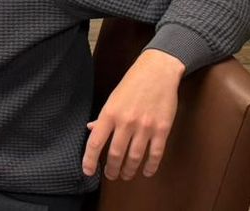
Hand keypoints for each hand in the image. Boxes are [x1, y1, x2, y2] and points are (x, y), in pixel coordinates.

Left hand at [82, 49, 184, 179]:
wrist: (157, 73)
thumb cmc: (131, 85)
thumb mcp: (112, 99)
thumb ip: (103, 118)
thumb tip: (90, 130)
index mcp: (109, 114)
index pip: (95, 142)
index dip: (90, 160)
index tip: (88, 171)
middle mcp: (126, 122)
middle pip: (115, 154)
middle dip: (112, 169)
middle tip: (110, 176)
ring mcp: (145, 127)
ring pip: (135, 157)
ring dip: (129, 170)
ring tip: (125, 175)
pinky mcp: (162, 129)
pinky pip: (156, 154)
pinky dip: (150, 166)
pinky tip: (146, 172)